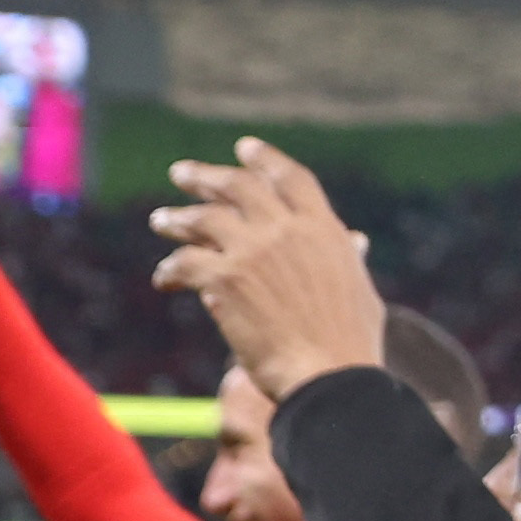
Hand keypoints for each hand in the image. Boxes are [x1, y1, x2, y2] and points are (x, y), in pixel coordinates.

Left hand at [147, 139, 385, 401]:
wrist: (328, 373)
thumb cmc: (351, 341)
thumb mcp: (360, 289)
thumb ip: (348, 258)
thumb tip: (354, 242)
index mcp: (323, 228)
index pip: (290, 178)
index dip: (265, 159)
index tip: (244, 147)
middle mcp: (285, 230)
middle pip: (237, 186)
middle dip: (206, 176)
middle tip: (182, 173)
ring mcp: (251, 251)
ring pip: (202, 219)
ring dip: (177, 218)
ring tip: (160, 220)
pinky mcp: (222, 279)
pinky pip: (184, 263)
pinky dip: (170, 270)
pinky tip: (164, 281)